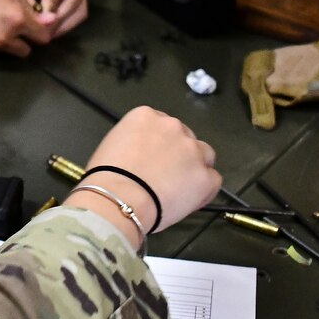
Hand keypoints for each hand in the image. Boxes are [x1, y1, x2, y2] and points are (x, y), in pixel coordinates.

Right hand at [0, 0, 51, 62]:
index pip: (44, 38)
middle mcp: (3, 41)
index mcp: (17, 20)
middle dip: (22, 41)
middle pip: (25, 51)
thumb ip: (30, 2)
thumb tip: (47, 18)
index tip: (33, 26)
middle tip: (10, 27)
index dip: (40, 31)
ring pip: (2, 54)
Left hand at [5, 0, 88, 38]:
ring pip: (79, 6)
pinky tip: (50, 31)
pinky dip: (66, 25)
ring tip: (43, 34)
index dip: (51, 2)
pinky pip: (80, 13)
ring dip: (62, 23)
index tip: (38, 19)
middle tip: (41, 32)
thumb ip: (28, 2)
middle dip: (58, 17)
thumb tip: (47, 22)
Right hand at [64, 107, 220, 243]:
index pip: (161, 125)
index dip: (160, 145)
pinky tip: (188, 201)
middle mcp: (173, 126)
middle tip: (164, 176)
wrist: (118, 198)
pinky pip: (213, 181)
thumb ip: (132, 145)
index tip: (154, 160)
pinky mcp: (205, 176)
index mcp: (146, 116)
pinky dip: (203, 191)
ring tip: (178, 189)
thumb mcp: (111, 147)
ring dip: (195, 168)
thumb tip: (140, 159)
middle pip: (184, 138)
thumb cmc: (106, 178)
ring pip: (204, 156)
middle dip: (178, 155)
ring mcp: (192, 150)